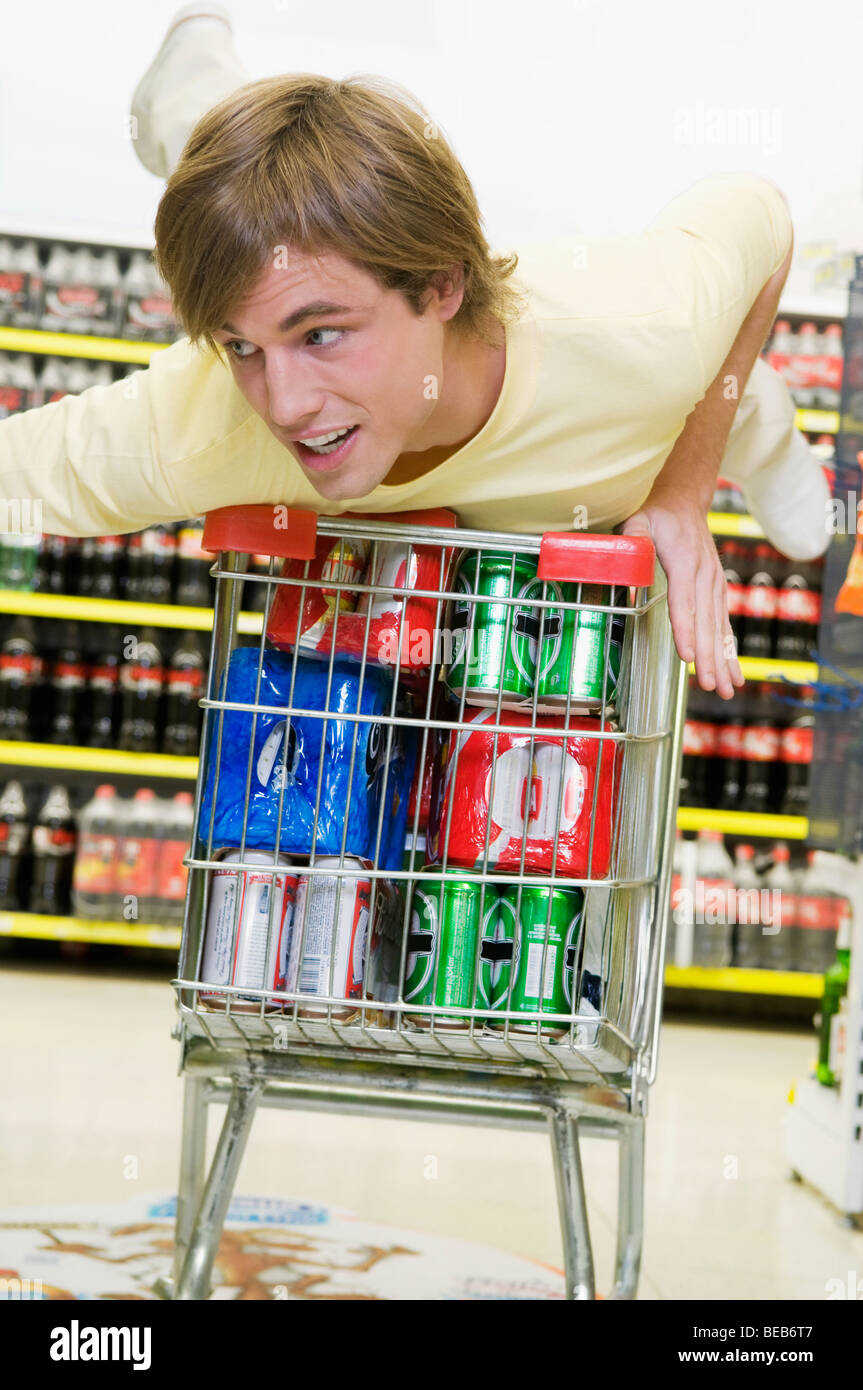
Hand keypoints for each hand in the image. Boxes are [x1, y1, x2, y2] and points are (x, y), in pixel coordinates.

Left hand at [620, 492, 744, 698]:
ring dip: (723, 660)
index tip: (688, 656)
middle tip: (710, 686)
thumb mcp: (639, 520)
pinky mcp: (717, 591)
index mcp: (685, 563)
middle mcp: (705, 577)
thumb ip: (633, 539)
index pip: (684, 602)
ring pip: (719, 627)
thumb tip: (629, 565)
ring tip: (726, 689)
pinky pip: (723, 623)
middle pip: (706, 622)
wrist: (687, 502)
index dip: (686, 630)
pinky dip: (729, 649)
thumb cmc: (659, 515)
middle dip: (709, 657)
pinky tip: (733, 672)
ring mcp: (714, 585)